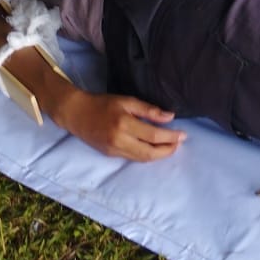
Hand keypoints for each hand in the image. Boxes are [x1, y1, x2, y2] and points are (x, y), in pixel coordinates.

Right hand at [58, 92, 185, 161]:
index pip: (153, 136)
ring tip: (169, 146)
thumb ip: (148, 110)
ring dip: (158, 155)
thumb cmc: (102, 103)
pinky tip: (153, 148)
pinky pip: (133, 158)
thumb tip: (170, 117)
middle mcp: (119, 141)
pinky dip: (146, 155)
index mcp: (124, 124)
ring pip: (142, 159)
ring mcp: (114, 150)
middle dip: (167, 151)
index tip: (183, 135)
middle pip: (149, 153)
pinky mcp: (110, 155)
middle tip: (178, 143)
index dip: (170, 137)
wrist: (76, 114)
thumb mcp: (126, 101)